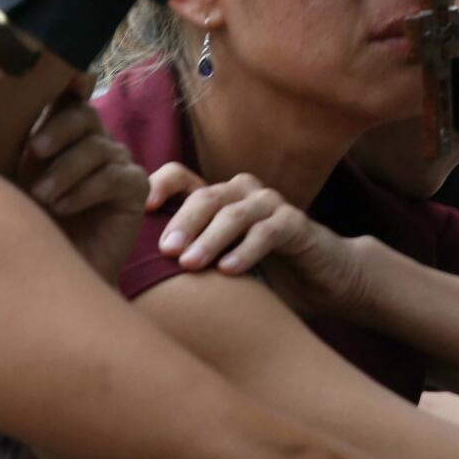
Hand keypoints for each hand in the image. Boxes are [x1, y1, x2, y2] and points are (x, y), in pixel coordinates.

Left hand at [17, 93, 150, 278]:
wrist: (51, 277)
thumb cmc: (25, 227)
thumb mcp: (10, 181)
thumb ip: (7, 145)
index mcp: (64, 133)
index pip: (68, 96)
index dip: (66, 82)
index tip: (54, 81)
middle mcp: (95, 142)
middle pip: (83, 114)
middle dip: (56, 130)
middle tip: (31, 153)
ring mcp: (118, 164)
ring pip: (96, 148)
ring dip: (64, 171)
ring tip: (41, 197)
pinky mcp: (136, 189)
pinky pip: (113, 176)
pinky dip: (85, 190)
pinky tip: (62, 207)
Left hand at [153, 170, 375, 316]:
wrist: (326, 280)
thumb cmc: (265, 275)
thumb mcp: (219, 267)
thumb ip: (187, 263)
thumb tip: (132, 281)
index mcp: (218, 199)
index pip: (181, 177)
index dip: (160, 186)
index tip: (143, 211)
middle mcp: (243, 193)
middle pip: (206, 196)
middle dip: (183, 223)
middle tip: (166, 251)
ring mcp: (271, 205)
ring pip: (235, 213)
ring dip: (210, 238)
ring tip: (190, 264)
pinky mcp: (296, 224)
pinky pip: (268, 232)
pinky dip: (246, 250)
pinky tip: (229, 271)